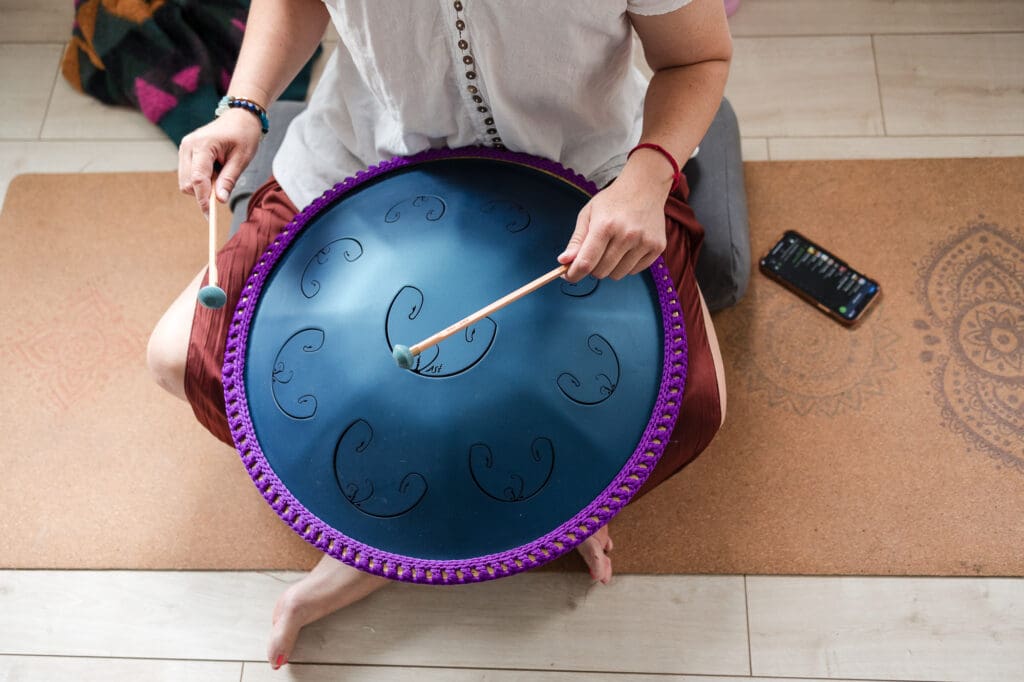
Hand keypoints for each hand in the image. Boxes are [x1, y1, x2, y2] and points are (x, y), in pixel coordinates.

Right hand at [178, 108, 262, 214]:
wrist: (239, 116)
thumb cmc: (244, 135)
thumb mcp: (242, 159)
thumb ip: (229, 180)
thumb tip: (219, 201)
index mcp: (202, 145)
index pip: (198, 179)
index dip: (203, 200)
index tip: (210, 216)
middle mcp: (187, 146)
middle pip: (188, 184)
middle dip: (204, 192)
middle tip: (225, 182)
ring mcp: (184, 149)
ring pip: (185, 182)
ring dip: (203, 186)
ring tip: (221, 171)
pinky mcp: (185, 152)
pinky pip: (188, 175)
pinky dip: (201, 180)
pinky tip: (215, 169)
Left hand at [557, 153, 673, 281]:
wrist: (645, 187)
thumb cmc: (613, 200)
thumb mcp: (588, 214)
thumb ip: (576, 240)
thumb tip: (564, 262)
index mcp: (605, 225)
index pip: (586, 262)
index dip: (573, 274)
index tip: (568, 276)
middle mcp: (626, 235)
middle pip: (601, 272)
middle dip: (592, 268)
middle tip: (594, 254)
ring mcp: (644, 242)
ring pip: (617, 274)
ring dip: (610, 268)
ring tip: (612, 249)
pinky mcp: (657, 247)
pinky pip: (634, 271)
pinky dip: (626, 265)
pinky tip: (627, 248)